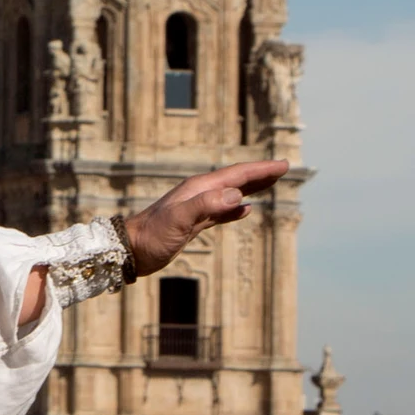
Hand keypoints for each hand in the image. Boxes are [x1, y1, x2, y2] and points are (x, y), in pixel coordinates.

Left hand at [125, 160, 288, 276]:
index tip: (283, 165)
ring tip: (270, 183)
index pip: (236, 175)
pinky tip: (246, 210)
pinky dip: (236, 209)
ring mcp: (196, 208)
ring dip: (251, 188)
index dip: (260, 170)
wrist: (130, 249)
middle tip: (283, 168)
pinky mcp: (193, 223)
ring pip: (230, 194)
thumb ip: (206, 205)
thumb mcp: (179, 219)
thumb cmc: (152, 235)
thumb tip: (237, 196)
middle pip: (235, 180)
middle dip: (259, 174)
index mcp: (198, 189)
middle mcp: (199, 194)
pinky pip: (221, 211)